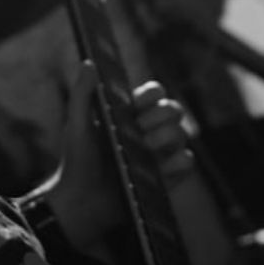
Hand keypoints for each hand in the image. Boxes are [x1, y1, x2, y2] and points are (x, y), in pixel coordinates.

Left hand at [34, 63, 194, 260]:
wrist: (81, 201)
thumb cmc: (77, 161)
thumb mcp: (76, 126)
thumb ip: (82, 95)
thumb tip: (88, 63)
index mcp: (131, 114)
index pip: (155, 93)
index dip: (152, 94)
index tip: (137, 104)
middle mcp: (150, 130)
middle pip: (174, 110)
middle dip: (160, 116)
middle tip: (139, 129)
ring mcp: (161, 153)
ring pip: (182, 134)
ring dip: (166, 138)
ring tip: (144, 149)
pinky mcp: (168, 177)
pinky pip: (187, 162)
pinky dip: (177, 163)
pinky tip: (159, 168)